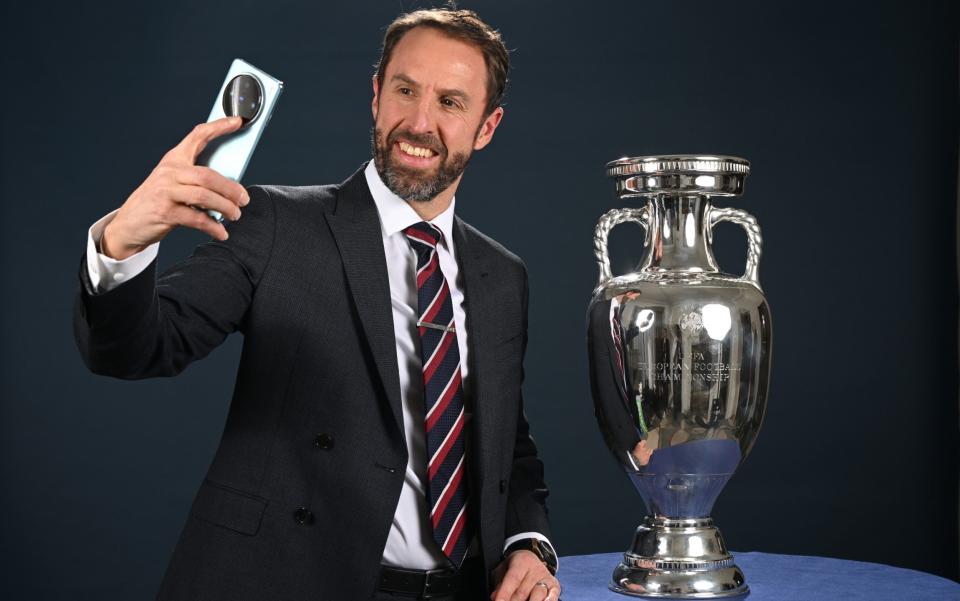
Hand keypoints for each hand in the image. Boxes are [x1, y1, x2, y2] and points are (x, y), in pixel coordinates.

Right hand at [101, 116, 248, 259]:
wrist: (129, 223)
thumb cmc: (158, 200)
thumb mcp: (172, 182)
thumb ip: (196, 179)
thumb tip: (232, 186)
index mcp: (174, 160)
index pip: (197, 136)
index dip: (218, 127)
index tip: (237, 122)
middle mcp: (169, 172)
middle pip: (207, 175)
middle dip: (231, 188)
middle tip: (244, 199)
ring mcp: (165, 192)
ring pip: (204, 195)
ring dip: (225, 207)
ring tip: (235, 215)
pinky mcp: (164, 212)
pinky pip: (196, 219)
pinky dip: (213, 227)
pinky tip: (221, 232)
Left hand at [490, 550, 560, 600]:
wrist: (530, 560)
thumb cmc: (513, 569)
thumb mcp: (502, 571)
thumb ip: (499, 584)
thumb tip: (495, 597)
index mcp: (521, 561)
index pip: (513, 578)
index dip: (505, 592)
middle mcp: (536, 569)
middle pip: (523, 592)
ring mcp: (546, 578)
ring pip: (538, 595)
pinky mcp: (555, 587)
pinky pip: (553, 597)